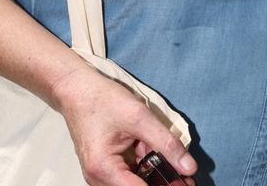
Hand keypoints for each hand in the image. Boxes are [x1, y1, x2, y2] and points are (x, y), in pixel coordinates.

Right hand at [52, 64, 196, 185]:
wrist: (78, 90)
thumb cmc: (102, 100)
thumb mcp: (140, 117)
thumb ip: (166, 143)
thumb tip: (189, 167)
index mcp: (103, 169)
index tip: (187, 184)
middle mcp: (98, 178)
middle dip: (161, 182)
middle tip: (186, 178)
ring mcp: (99, 174)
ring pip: (133, 181)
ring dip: (154, 173)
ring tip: (175, 164)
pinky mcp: (104, 167)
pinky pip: (127, 173)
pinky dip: (143, 165)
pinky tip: (155, 154)